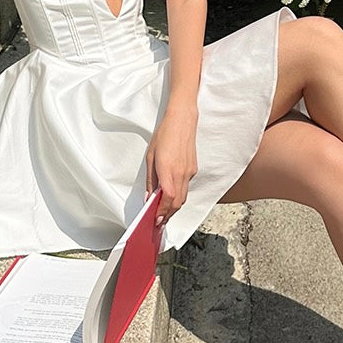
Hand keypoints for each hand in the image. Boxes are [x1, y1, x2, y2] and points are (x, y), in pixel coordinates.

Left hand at [145, 108, 198, 227]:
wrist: (182, 121)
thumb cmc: (164, 135)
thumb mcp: (150, 157)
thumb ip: (151, 180)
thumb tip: (149, 197)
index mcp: (168, 171)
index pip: (167, 199)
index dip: (162, 212)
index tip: (156, 220)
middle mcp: (181, 174)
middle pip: (177, 203)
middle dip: (168, 214)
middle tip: (160, 221)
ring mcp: (189, 172)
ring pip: (183, 197)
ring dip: (174, 207)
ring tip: (164, 212)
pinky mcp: (193, 169)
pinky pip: (186, 187)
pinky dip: (179, 195)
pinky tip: (171, 195)